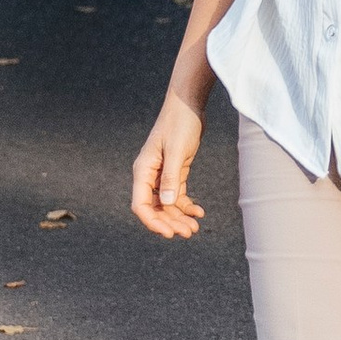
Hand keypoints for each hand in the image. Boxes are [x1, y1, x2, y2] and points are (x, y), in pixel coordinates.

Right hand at [131, 95, 206, 241]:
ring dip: (179, 218)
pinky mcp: (175, 172)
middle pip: (155, 209)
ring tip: (195, 228)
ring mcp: (162, 175)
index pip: (141, 205)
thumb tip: (166, 204)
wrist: (189, 105)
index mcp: (143, 170)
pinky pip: (177, 196)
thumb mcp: (176, 151)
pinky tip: (199, 212)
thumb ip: (171, 177)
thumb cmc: (179, 124)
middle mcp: (150, 175)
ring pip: (167, 205)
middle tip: (188, 233)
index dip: (153, 222)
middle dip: (170, 223)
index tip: (169, 234)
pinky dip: (187, 206)